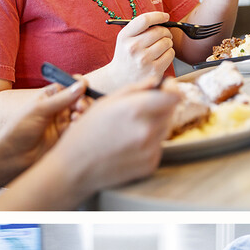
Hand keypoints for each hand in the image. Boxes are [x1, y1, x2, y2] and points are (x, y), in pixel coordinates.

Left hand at [0, 80, 88, 189]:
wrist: (13, 157)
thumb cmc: (19, 130)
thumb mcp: (39, 110)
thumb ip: (61, 99)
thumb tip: (81, 85)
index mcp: (49, 96)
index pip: (69, 86)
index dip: (79, 85)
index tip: (84, 87)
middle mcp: (58, 108)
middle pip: (80, 99)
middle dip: (83, 101)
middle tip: (80, 106)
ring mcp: (63, 122)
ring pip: (82, 114)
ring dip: (84, 114)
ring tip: (76, 118)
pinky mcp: (67, 136)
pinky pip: (79, 128)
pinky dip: (80, 127)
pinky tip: (73, 129)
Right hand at [56, 82, 178, 193]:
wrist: (75, 168)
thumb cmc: (86, 132)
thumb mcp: (106, 102)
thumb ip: (136, 88)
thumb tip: (157, 81)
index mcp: (136, 110)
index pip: (174, 96)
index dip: (172, 89)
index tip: (166, 88)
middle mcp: (147, 130)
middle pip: (170, 111)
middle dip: (160, 107)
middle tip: (139, 111)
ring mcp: (150, 150)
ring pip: (165, 129)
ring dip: (154, 125)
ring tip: (129, 129)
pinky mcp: (151, 165)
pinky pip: (158, 147)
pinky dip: (149, 143)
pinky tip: (129, 145)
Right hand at [104, 10, 174, 87]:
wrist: (121, 78)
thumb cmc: (127, 55)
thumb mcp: (125, 38)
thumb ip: (139, 27)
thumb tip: (162, 19)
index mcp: (125, 36)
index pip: (144, 20)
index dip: (158, 16)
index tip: (165, 16)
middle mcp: (133, 48)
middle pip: (159, 31)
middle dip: (165, 31)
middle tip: (165, 34)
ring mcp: (144, 60)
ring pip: (166, 42)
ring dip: (168, 42)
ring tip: (162, 46)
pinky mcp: (154, 70)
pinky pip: (170, 54)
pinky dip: (170, 52)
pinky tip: (163, 55)